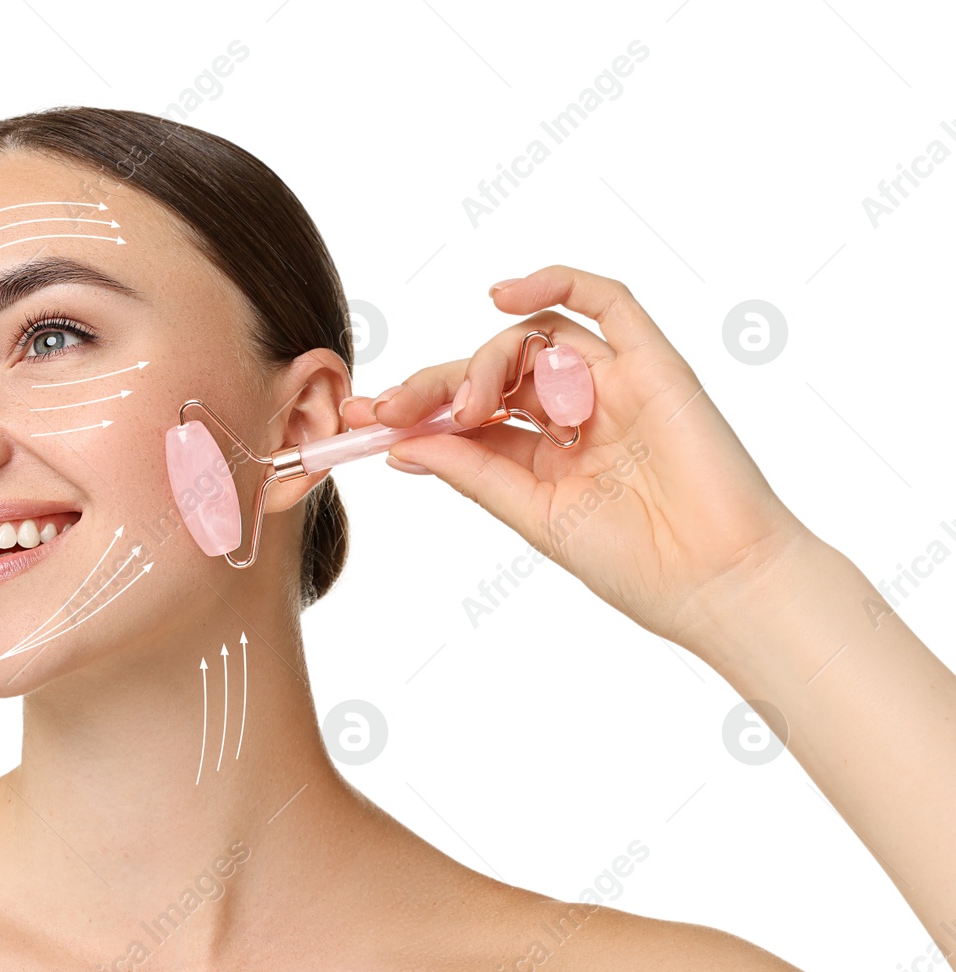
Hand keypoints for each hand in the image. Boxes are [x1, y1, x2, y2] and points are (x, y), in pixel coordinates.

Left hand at [341, 264, 815, 650]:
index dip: (414, 410)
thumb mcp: (533, 515)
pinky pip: (607, 301)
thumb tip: (400, 445)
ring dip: (486, 362)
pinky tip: (503, 296)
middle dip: (434, 384)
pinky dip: (556, 282)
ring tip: (469, 405)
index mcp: (545, 455)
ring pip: (535, 340)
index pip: (468, 415)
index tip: (360, 418)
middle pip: (493, 371)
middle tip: (389, 408)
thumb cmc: (637, 563)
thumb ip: (472, 472)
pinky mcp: (656, 364)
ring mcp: (616, 385)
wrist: (719, 582)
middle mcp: (576, 413)